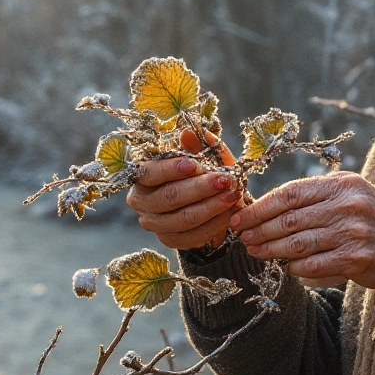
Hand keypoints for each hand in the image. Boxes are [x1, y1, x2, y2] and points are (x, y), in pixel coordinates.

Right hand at [125, 130, 242, 249]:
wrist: (204, 200)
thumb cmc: (200, 173)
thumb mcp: (202, 155)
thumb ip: (197, 144)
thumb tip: (187, 134)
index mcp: (142, 176)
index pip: (149, 173)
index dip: (170, 169)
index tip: (195, 165)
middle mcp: (142, 202)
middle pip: (169, 197)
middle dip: (200, 188)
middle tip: (225, 180)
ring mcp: (154, 224)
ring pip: (183, 218)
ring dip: (211, 207)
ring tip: (233, 196)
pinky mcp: (170, 240)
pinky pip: (193, 236)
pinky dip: (214, 225)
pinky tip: (229, 213)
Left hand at [229, 172, 374, 295]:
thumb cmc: (372, 222)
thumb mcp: (351, 196)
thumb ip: (316, 198)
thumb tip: (267, 208)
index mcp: (342, 184)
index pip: (291, 193)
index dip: (261, 206)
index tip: (242, 216)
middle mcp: (348, 205)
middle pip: (290, 218)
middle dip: (260, 229)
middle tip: (242, 237)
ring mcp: (353, 232)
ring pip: (298, 242)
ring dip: (271, 249)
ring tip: (255, 251)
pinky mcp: (356, 258)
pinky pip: (313, 264)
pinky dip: (295, 267)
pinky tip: (285, 267)